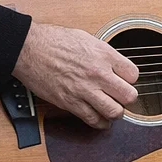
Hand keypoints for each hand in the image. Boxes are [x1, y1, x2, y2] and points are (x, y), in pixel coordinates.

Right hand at [12, 22, 139, 128]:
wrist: (28, 48)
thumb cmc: (53, 40)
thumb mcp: (86, 39)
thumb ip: (103, 54)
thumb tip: (114, 65)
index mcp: (104, 54)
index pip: (133, 74)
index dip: (130, 79)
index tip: (124, 81)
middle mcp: (98, 73)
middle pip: (129, 96)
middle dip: (127, 98)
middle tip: (120, 97)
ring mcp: (85, 89)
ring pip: (115, 112)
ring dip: (115, 112)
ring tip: (111, 109)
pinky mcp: (70, 102)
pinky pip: (92, 119)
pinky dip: (100, 123)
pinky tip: (100, 119)